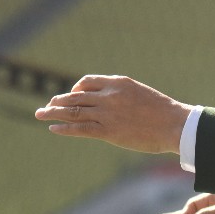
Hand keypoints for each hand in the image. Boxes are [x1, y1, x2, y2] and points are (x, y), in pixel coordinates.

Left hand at [35, 75, 190, 154]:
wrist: (175, 125)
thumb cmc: (163, 112)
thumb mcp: (140, 94)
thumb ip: (122, 95)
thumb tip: (111, 102)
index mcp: (117, 83)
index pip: (87, 82)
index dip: (74, 89)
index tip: (69, 96)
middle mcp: (109, 95)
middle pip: (75, 96)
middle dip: (57, 101)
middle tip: (46, 106)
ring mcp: (107, 113)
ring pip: (73, 111)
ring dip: (53, 112)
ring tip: (40, 114)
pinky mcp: (108, 131)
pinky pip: (80, 128)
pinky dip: (64, 128)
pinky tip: (53, 128)